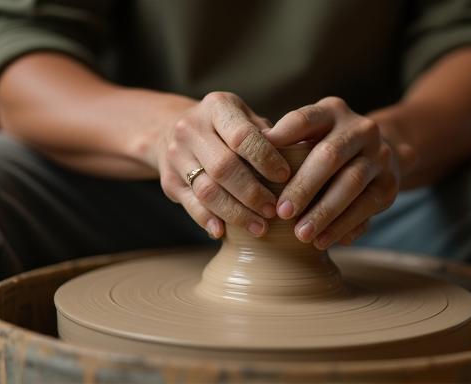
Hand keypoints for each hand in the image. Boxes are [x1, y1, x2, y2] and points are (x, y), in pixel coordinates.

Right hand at [153, 92, 290, 238]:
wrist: (173, 129)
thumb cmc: (226, 128)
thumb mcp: (247, 118)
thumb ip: (271, 135)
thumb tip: (301, 157)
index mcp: (217, 107)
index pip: (242, 136)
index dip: (265, 159)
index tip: (285, 177)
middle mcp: (191, 128)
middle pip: (223, 167)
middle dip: (252, 193)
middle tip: (274, 210)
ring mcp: (176, 155)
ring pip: (206, 190)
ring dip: (236, 213)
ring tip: (260, 227)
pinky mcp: (169, 181)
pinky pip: (190, 205)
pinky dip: (208, 220)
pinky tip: (224, 232)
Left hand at [265, 97, 399, 248]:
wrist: (381, 154)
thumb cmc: (326, 148)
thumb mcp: (308, 137)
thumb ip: (283, 146)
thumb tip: (245, 165)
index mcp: (331, 111)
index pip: (303, 120)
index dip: (282, 139)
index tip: (259, 163)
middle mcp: (360, 128)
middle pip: (330, 155)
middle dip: (304, 186)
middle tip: (281, 213)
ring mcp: (379, 155)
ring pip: (351, 183)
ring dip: (324, 212)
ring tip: (301, 235)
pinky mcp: (390, 184)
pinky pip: (367, 207)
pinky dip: (343, 226)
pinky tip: (322, 241)